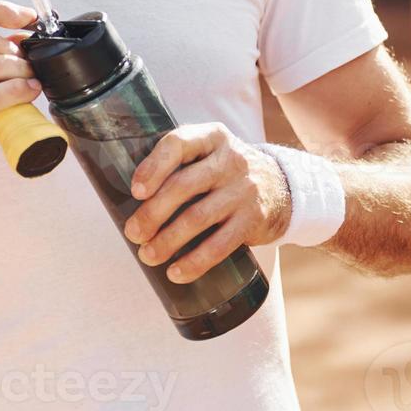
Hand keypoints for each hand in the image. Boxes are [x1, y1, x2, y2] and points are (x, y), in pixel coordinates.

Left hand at [123, 123, 291, 283]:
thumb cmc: (225, 173)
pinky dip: (195, 262)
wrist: (281, 186)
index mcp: (212, 137)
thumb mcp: (208, 152)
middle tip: (133, 233)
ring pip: (197, 218)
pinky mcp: (253, 219)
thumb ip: (178, 162)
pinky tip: (176, 272)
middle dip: (152, 214)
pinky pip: (220, 245)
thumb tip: (129, 195)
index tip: (135, 191)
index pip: (178, 144)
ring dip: (167, 241)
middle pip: (183, 186)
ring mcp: (244, 190)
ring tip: (148, 255)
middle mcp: (231, 159)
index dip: (153, 168)